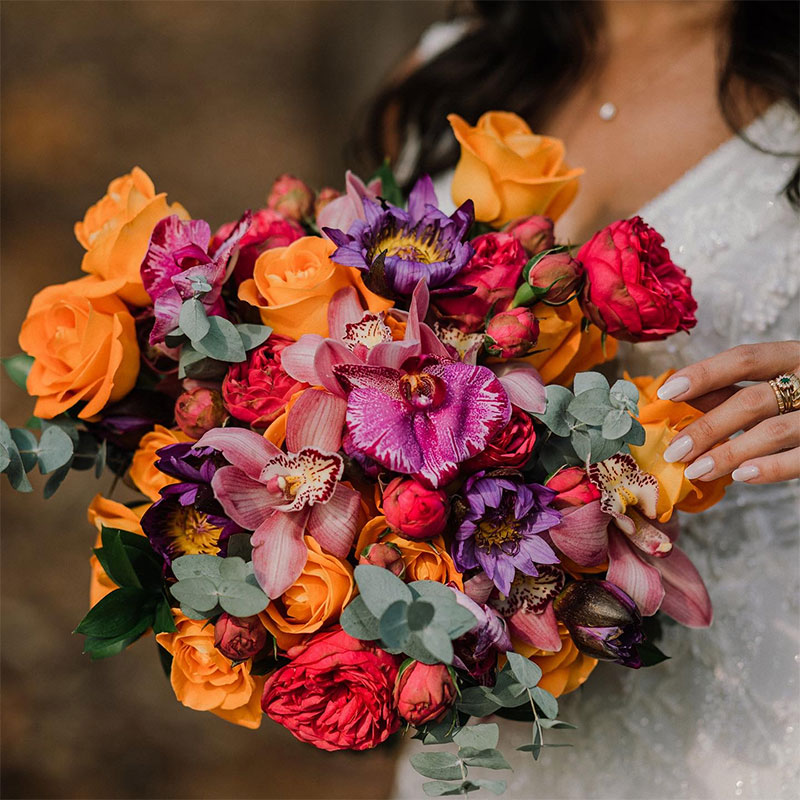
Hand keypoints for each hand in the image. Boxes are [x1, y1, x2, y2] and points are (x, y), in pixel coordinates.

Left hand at [656, 341, 799, 483]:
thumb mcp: (775, 385)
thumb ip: (733, 390)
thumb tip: (682, 396)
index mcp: (795, 356)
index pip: (744, 359)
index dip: (704, 374)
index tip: (666, 392)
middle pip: (752, 400)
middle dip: (707, 427)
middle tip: (673, 451)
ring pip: (774, 431)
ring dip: (729, 453)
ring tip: (696, 471)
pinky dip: (770, 468)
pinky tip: (741, 476)